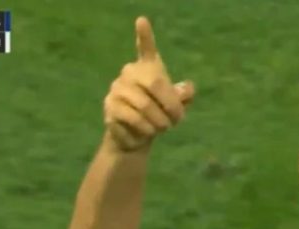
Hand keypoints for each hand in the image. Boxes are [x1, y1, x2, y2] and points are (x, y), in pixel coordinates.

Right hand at [103, 16, 194, 151]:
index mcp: (147, 69)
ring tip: (162, 128)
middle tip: (176, 121)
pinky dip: (146, 130)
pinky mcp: (110, 107)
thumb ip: (183, 96)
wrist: (137, 137)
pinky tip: (146, 132)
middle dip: (171, 106)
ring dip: (160, 122)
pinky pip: (133, 119)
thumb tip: (188, 89)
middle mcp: (130, 73)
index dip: (144, 36)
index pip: (146, 49)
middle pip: (155, 83)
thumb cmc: (158, 115)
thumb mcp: (175, 106)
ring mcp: (117, 89)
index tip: (142, 21)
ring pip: (145, 105)